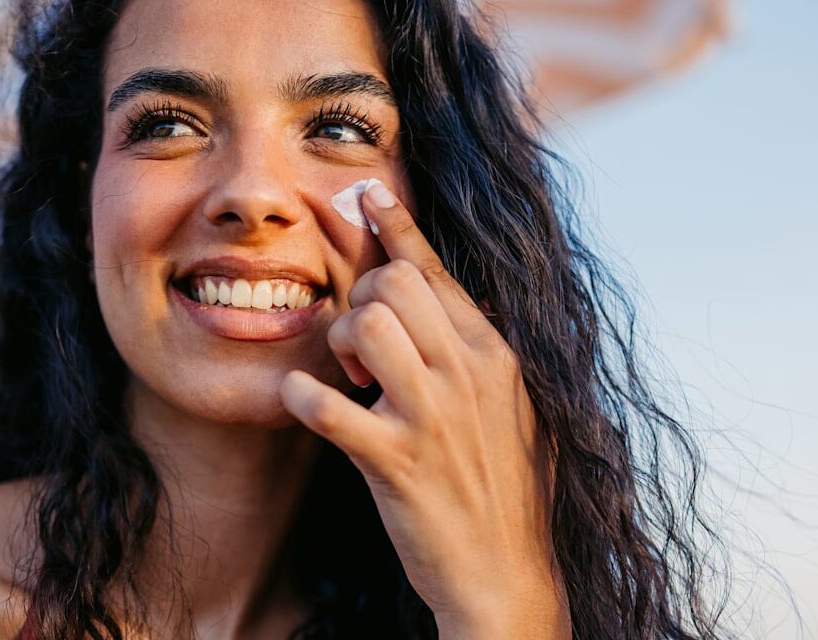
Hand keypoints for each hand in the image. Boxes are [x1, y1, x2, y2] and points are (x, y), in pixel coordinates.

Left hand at [279, 182, 569, 637]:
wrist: (508, 578)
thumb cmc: (504, 490)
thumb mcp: (514, 409)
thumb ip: (481, 353)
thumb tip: (457, 301)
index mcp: (495, 354)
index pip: (436, 272)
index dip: (394, 227)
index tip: (361, 193)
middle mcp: (469, 373)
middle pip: (392, 285)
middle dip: (359, 300)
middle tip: (358, 347)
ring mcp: (433, 416)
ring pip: (364, 325)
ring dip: (338, 344)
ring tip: (347, 378)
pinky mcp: (396, 462)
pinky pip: (327, 406)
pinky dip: (303, 399)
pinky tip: (304, 405)